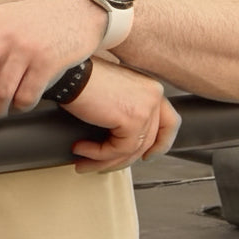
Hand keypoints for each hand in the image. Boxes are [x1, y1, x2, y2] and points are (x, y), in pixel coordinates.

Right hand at [62, 59, 178, 173]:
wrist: (68, 72)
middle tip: (102, 166)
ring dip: (104, 161)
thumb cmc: (80, 75)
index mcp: (150, 88)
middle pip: (148, 141)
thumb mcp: (112, 91)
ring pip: (131, 149)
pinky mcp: (132, 120)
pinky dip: (97, 154)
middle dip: (122, 159)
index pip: (169, 122)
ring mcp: (146, 108)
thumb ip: (125, 108)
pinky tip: (80, 149)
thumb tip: (122, 137)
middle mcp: (153, 96)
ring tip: (84, 162)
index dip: (161, 144)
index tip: (147, 156)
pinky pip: (118, 149)